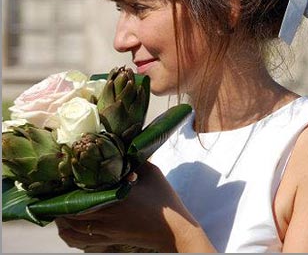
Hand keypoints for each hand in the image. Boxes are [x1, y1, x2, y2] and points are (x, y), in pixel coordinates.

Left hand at [55, 163, 196, 251]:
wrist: (174, 230)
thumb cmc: (164, 201)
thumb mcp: (151, 174)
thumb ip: (134, 161)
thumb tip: (121, 147)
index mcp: (115, 197)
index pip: (80, 192)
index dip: (66, 186)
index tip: (60, 176)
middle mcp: (106, 215)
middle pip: (69, 211)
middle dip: (58, 200)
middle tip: (53, 189)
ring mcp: (105, 230)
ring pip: (71, 227)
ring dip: (60, 217)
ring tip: (55, 205)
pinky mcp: (108, 240)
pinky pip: (79, 240)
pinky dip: (68, 233)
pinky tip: (65, 226)